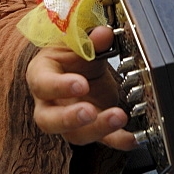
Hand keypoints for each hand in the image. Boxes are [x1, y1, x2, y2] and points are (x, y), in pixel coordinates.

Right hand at [26, 25, 137, 149]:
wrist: (79, 66)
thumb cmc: (71, 54)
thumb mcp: (79, 43)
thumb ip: (91, 41)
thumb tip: (104, 34)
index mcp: (42, 75)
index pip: (44, 84)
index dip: (60, 87)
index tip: (81, 84)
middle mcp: (50, 103)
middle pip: (50, 120)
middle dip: (70, 118)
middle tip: (90, 112)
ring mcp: (68, 120)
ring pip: (75, 134)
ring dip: (98, 129)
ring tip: (119, 117)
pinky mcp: (90, 128)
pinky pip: (102, 139)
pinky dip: (118, 139)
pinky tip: (132, 138)